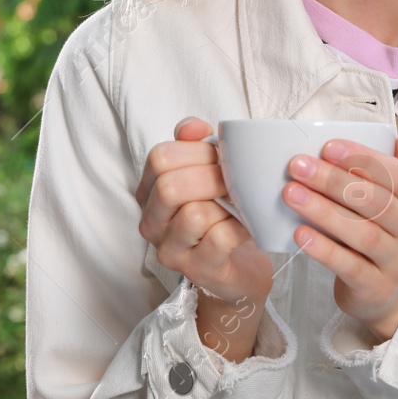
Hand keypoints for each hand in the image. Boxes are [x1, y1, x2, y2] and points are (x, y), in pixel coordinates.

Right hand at [135, 117, 272, 309]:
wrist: (241, 264)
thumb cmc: (221, 213)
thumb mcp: (207, 171)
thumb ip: (195, 143)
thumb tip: (194, 127)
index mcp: (149, 192)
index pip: (159, 158)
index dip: (196, 151)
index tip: (222, 154)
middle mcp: (151, 223)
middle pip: (170, 187)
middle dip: (211, 177)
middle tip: (236, 179)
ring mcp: (171, 250)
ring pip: (194, 215)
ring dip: (227, 205)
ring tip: (242, 204)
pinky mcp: (197, 270)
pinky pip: (219, 239)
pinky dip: (240, 227)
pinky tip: (248, 225)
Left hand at [283, 129, 397, 341]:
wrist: (385, 290)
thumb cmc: (383, 231)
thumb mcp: (395, 198)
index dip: (364, 160)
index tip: (327, 147)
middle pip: (376, 202)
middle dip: (334, 181)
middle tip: (298, 167)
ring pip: (363, 233)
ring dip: (324, 212)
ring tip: (291, 194)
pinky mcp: (376, 288)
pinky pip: (349, 266)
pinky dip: (324, 249)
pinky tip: (299, 233)